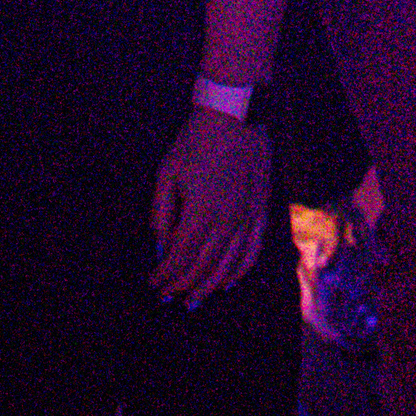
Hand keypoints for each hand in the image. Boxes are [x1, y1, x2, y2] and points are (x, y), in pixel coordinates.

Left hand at [150, 107, 269, 304]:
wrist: (235, 116)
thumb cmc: (195, 143)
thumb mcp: (167, 175)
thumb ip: (162, 216)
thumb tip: (161, 250)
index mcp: (201, 213)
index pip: (180, 259)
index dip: (166, 277)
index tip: (154, 286)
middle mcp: (227, 222)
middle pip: (203, 267)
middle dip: (182, 286)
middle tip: (169, 297)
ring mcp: (248, 218)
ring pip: (228, 265)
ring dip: (209, 286)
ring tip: (193, 299)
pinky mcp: (261, 211)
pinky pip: (253, 250)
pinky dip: (240, 271)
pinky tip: (228, 282)